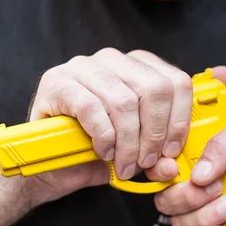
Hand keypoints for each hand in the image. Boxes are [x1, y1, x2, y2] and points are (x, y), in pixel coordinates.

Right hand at [27, 49, 192, 202]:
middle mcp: (112, 59)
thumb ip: (155, 158)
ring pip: (125, 100)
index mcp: (137, 66)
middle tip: (147, 161)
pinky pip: (92, 108)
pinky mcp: (56, 82)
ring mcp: (82, 67)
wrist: (46, 160)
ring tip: (124, 164)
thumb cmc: (91, 149)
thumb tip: (171, 166)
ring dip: (129, 141)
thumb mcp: (133, 154)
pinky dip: (103, 137)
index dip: (179, 120)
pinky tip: (102, 151)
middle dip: (155, 133)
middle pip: (155, 88)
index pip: (176, 81)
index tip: (171, 149)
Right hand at [154, 77, 225, 225]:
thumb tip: (200, 173)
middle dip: (186, 196)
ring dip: (200, 218)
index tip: (172, 170)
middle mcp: (198, 182)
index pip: (162, 164)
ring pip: (180, 223)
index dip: (159, 170)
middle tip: (217, 187)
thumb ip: (224, 143)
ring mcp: (207, 208)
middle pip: (166, 198)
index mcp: (198, 154)